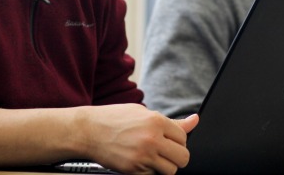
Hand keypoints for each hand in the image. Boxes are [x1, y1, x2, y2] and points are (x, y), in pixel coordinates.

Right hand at [78, 104, 198, 174]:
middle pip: (183, 158)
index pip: (184, 138)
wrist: (87, 131)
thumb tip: (195, 120)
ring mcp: (143, 156)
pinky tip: (140, 162)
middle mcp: (152, 139)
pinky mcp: (133, 170)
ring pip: (171, 170)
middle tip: (165, 152)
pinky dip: (150, 172)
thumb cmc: (114, 119)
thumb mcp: (143, 113)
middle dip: (176, 156)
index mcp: (156, 122)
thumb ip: (172, 122)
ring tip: (153, 157)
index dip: (177, 140)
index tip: (169, 140)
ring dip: (165, 166)